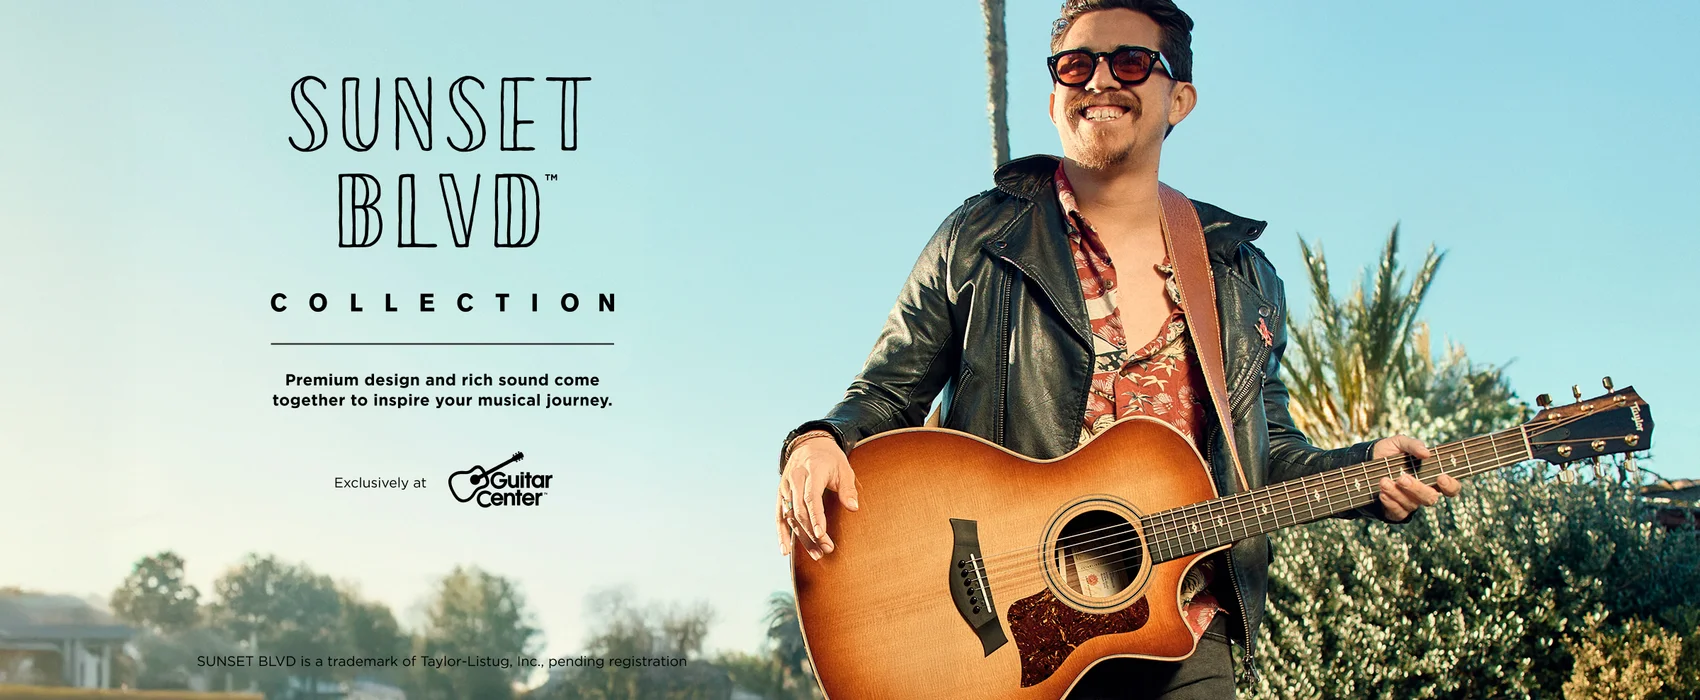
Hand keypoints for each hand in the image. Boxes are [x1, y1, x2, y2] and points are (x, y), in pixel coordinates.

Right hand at [777, 433, 860, 560]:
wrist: (809, 444)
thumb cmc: (831, 459)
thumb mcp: (844, 468)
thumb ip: (848, 488)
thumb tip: (853, 507)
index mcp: (812, 471)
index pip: (811, 497)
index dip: (816, 517)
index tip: (822, 534)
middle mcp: (795, 479)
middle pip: (800, 510)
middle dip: (812, 532)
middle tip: (826, 550)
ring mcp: (786, 487)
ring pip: (790, 516)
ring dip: (801, 537)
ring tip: (816, 554)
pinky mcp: (781, 494)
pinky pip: (779, 516)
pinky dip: (781, 533)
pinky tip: (785, 550)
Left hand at [1372, 435, 1461, 521]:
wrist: (1366, 460)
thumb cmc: (1390, 451)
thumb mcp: (1399, 443)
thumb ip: (1413, 445)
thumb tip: (1426, 453)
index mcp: (1432, 476)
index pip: (1451, 488)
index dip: (1450, 486)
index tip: (1441, 477)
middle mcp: (1424, 491)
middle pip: (1430, 498)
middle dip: (1417, 488)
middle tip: (1402, 478)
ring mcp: (1410, 502)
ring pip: (1412, 504)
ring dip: (1397, 493)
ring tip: (1383, 481)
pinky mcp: (1396, 510)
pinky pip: (1398, 512)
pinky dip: (1390, 502)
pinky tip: (1382, 493)